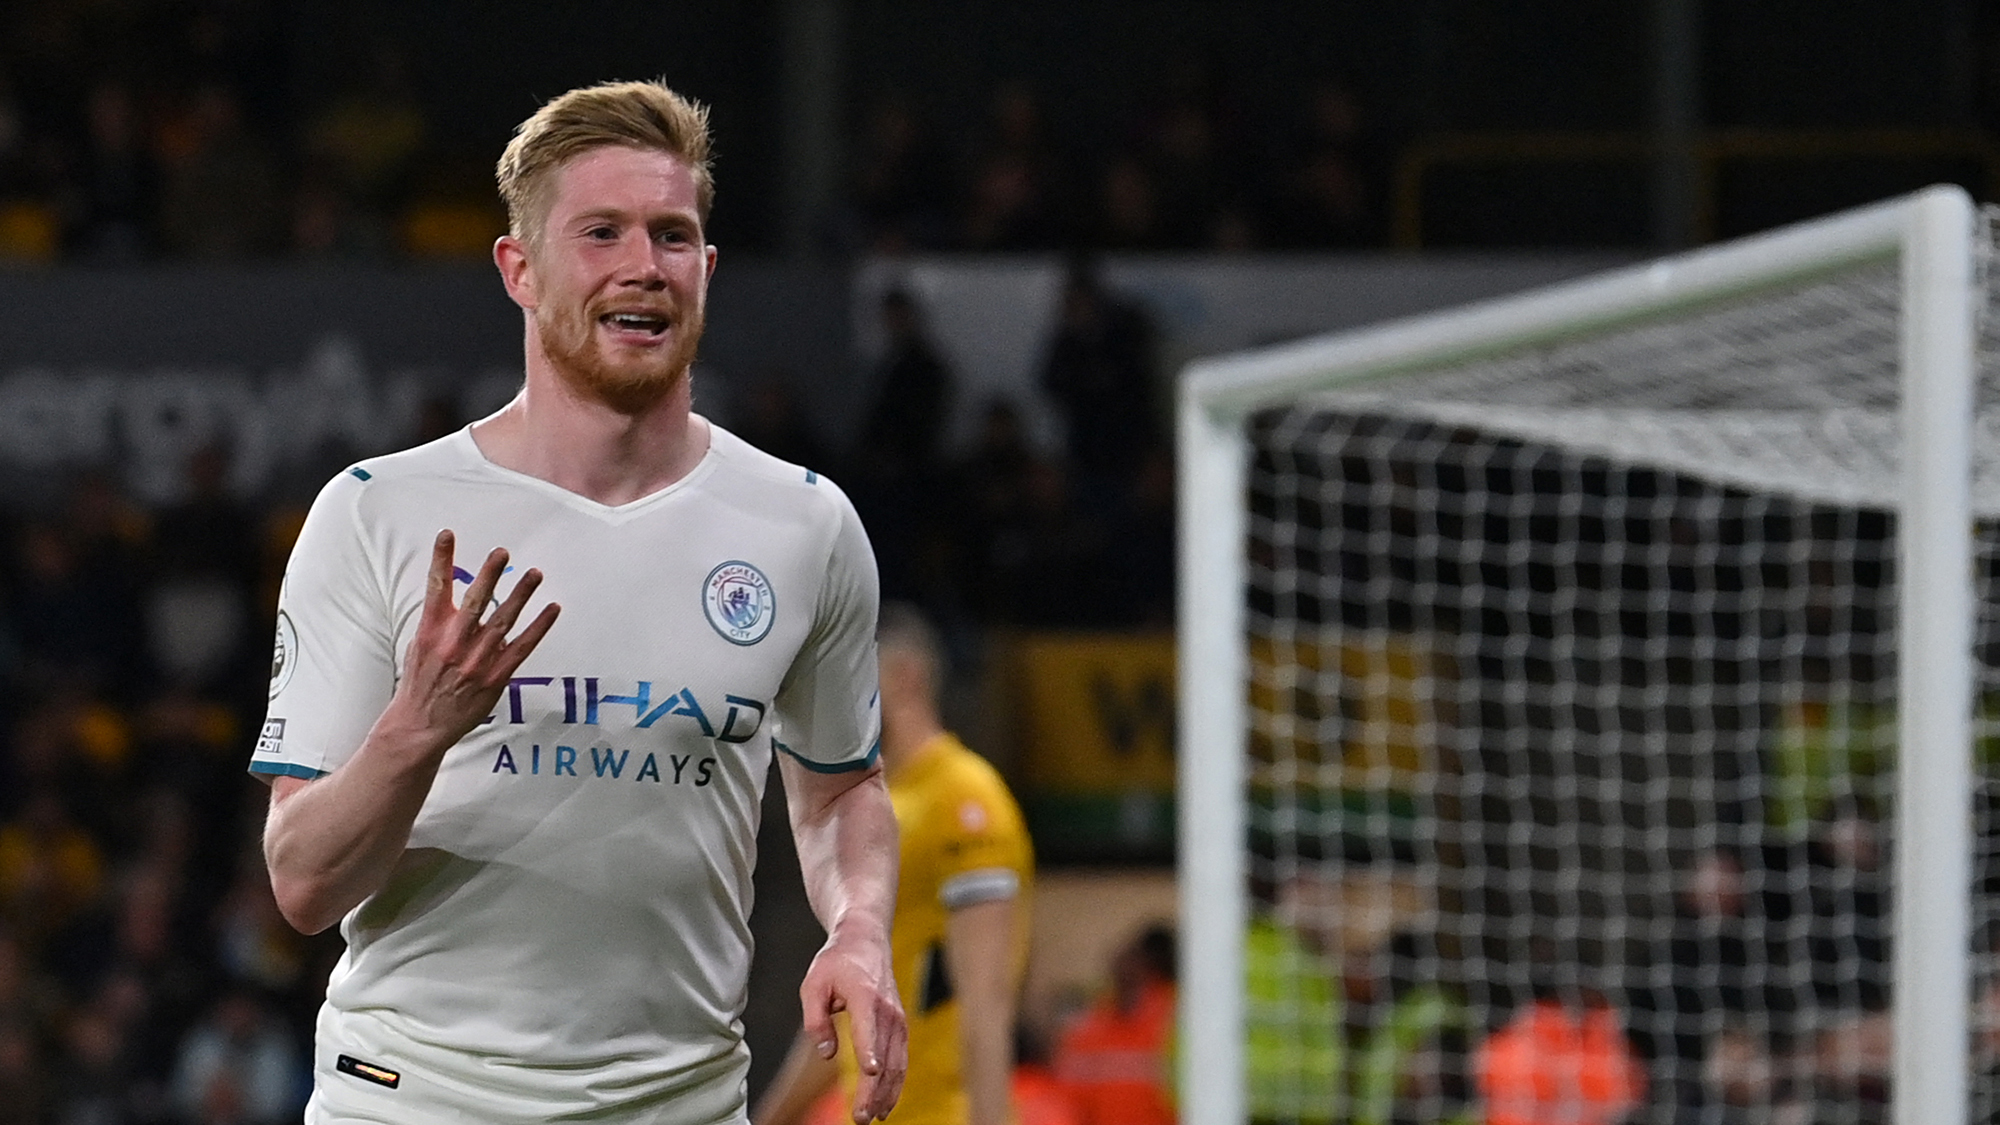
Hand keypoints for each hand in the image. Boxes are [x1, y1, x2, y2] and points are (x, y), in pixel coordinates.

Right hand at [392, 530, 559, 749]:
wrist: (420, 725)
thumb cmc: (420, 683)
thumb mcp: (419, 646)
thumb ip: (438, 620)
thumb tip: (457, 595)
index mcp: (430, 632)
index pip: (435, 588)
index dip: (441, 559)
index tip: (447, 534)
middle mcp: (453, 643)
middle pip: (474, 601)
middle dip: (488, 575)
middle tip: (502, 551)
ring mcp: (476, 661)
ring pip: (502, 621)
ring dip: (520, 595)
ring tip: (535, 573)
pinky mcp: (495, 678)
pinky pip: (522, 647)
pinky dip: (539, 627)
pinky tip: (552, 608)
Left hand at [799, 923, 906, 1123]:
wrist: (866, 941)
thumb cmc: (837, 962)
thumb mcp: (813, 984)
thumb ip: (816, 1019)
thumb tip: (826, 1052)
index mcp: (866, 997)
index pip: (869, 1029)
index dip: (870, 1052)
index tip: (869, 1073)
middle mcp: (888, 1011)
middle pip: (885, 1056)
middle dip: (874, 1090)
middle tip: (860, 1117)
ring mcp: (898, 1020)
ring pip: (897, 1064)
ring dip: (886, 1093)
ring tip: (872, 1117)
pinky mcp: (899, 1028)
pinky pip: (901, 1061)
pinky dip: (894, 1084)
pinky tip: (885, 1103)